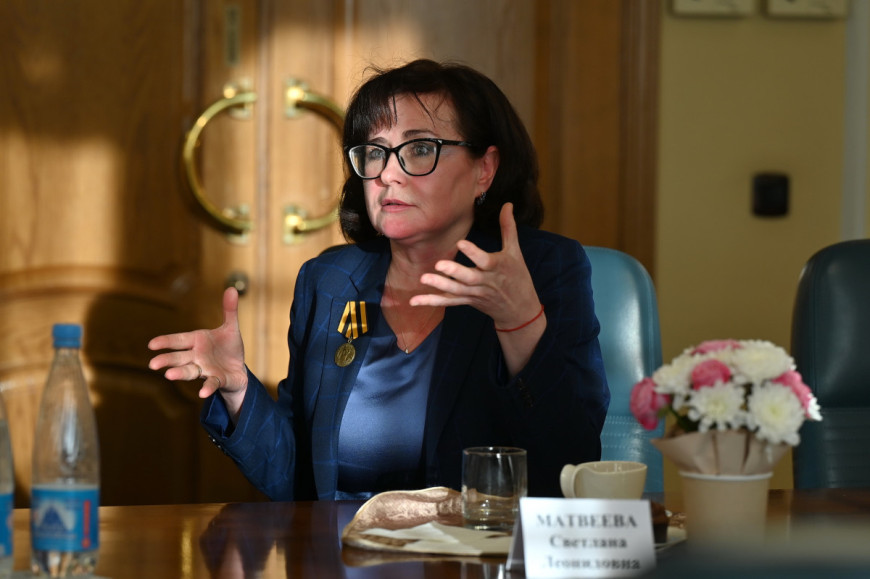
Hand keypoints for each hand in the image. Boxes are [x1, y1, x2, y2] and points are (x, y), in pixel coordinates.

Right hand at [148, 287, 247, 405]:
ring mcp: (205, 369)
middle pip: (179, 358)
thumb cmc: (229, 348)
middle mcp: (197, 356)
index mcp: (198, 341)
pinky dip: (207, 387)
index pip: (179, 340)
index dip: (166, 341)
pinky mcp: (217, 380)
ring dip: (180, 373)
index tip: (151, 344)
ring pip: (190, 371)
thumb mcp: (231, 328)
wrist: (239, 369)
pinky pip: (211, 383)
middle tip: (153, 364)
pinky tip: (203, 393)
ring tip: (169, 375)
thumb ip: (229, 310)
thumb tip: (231, 288)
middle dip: (167, 360)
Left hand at [410, 203, 541, 328]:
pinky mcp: (468, 301)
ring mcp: (475, 293)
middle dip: (455, 272)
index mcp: (497, 267)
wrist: (519, 309)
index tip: (461, 242)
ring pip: (457, 291)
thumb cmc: (517, 276)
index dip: (474, 253)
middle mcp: (485, 282)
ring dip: (440, 286)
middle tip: (439, 264)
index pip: (485, 260)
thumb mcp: (515, 251)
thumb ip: (508, 227)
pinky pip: (449, 302)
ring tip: (424, 278)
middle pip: (469, 278)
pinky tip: (414, 301)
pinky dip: (432, 301)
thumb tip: (507, 204)